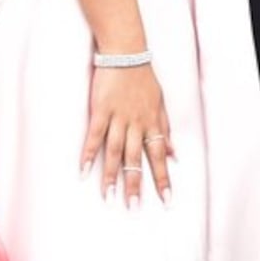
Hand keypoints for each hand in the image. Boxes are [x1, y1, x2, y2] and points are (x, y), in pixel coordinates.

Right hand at [80, 60, 173, 201]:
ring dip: (112, 175)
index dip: (164, 178)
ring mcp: (118, 117)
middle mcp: (137, 123)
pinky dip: (89, 154)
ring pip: (115, 151)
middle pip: (136, 158)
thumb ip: (166, 130)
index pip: (160, 156)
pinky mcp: (100, 110)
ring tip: (109, 197)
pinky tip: (83, 171)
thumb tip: (176, 154)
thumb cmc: (144, 78)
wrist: (126, 52)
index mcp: (153, 123)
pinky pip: (94, 136)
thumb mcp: (161, 104)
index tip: (167, 200)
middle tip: (133, 208)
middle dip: (136, 184)